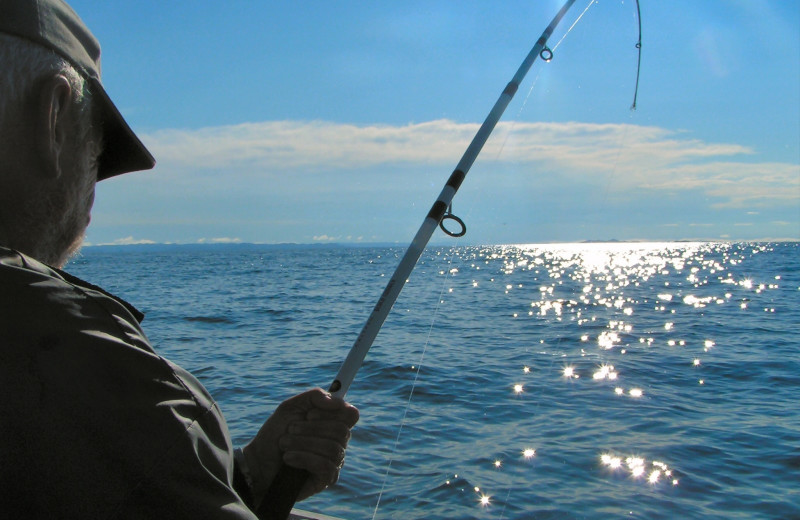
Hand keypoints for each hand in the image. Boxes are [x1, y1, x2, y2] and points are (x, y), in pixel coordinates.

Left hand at [241, 388, 358, 503]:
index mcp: (332, 422)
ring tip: (284, 444)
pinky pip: (326, 466)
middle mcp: (338, 442)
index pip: (351, 415)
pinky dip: (304, 458)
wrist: (258, 462)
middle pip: (341, 431)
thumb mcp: (290, 407)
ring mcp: (334, 461)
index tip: (309, 414)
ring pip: (333, 448)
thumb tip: (337, 401)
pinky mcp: (327, 479)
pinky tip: (288, 459)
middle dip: (311, 429)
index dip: (334, 412)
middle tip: (290, 429)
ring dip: (303, 443)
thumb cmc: (275, 434)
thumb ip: (314, 396)